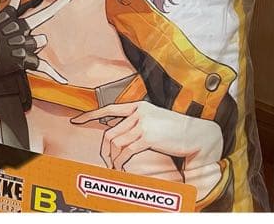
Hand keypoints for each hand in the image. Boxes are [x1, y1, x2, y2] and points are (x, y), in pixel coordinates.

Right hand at [0, 0, 77, 86]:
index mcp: (8, 15)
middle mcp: (18, 25)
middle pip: (44, 14)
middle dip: (63, 0)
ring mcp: (21, 41)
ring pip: (40, 41)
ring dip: (31, 47)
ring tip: (11, 54)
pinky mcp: (22, 59)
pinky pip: (42, 66)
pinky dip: (53, 74)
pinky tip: (63, 80)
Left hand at [71, 100, 222, 171]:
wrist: (196, 135)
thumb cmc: (176, 131)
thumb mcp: (154, 121)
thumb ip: (137, 123)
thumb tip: (119, 134)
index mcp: (139, 106)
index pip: (109, 108)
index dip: (91, 115)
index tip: (77, 120)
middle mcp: (138, 111)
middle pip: (110, 131)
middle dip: (104, 149)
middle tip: (105, 161)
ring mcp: (143, 123)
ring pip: (116, 142)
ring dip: (113, 158)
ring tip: (115, 167)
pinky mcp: (148, 136)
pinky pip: (126, 150)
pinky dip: (121, 161)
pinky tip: (121, 167)